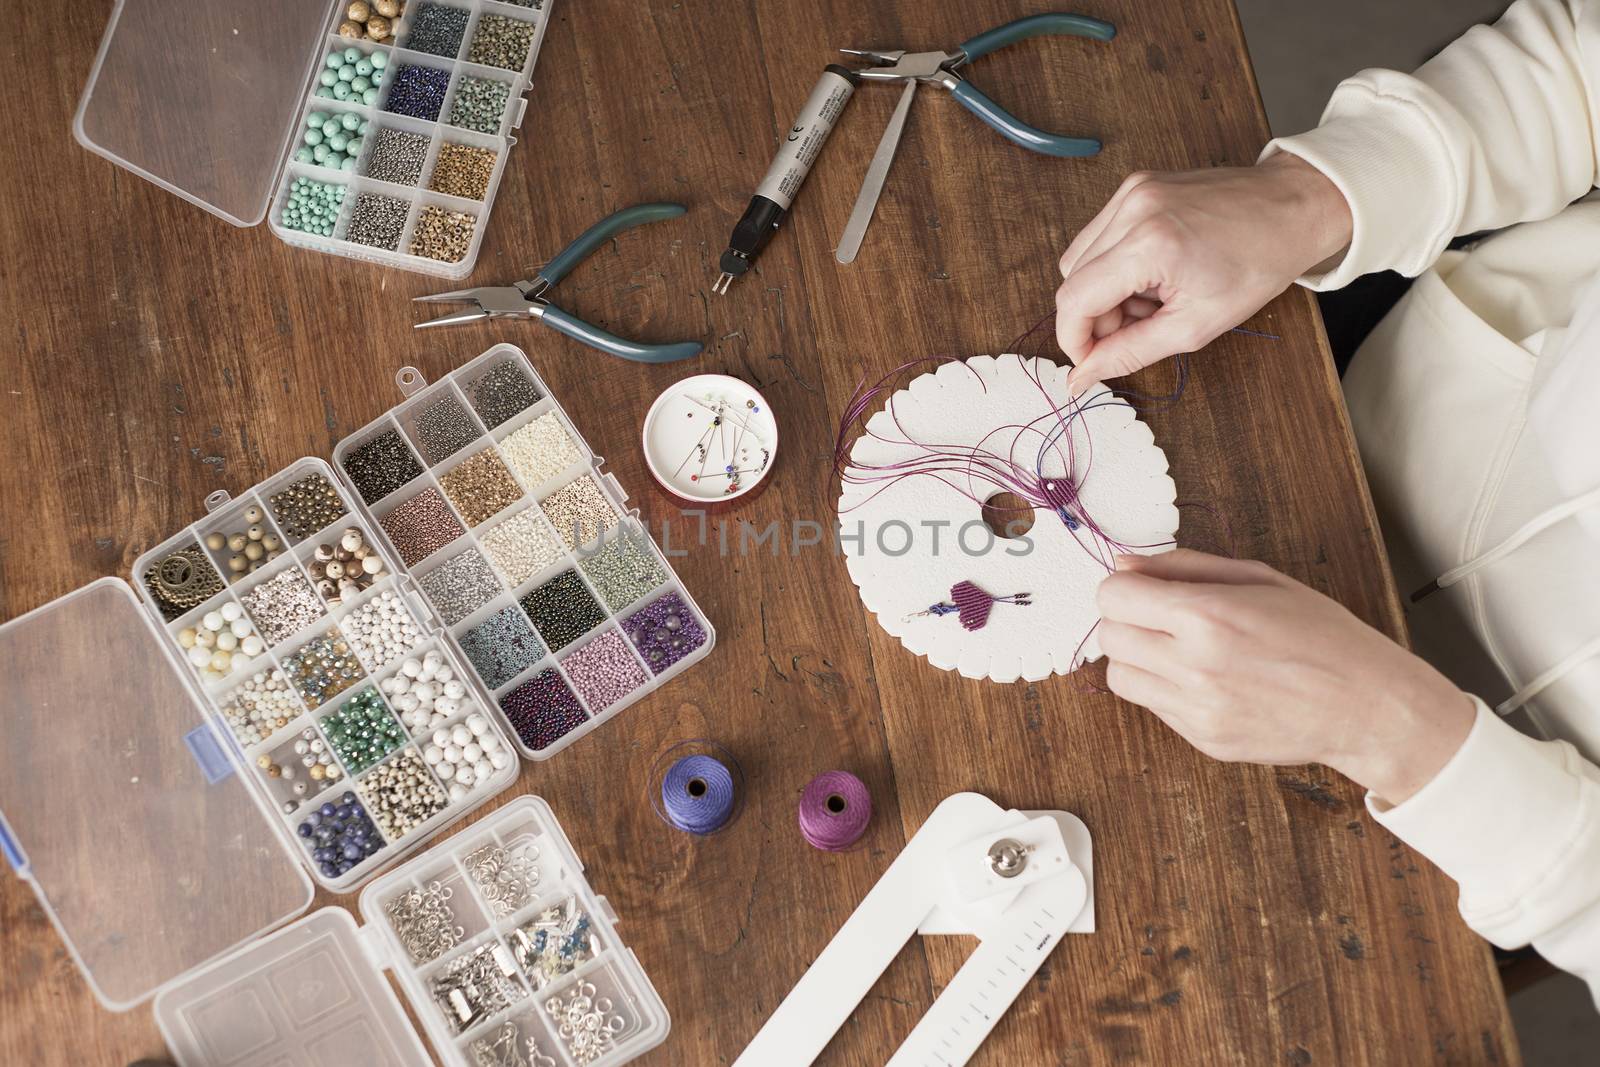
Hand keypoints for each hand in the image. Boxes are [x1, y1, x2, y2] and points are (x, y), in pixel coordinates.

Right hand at [1056, 153, 1352, 395]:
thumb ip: (1129, 353)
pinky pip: (1099, 236)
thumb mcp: (1195, 326)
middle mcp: (1132, 209)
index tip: (1091, 361)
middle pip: (1072, 279)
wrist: (1292, 208)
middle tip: (1137, 328)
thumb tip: (1082, 376)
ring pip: (1080, 258)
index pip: (1074, 300)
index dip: (1074, 340)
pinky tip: (1151, 274)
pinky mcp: (1135, 185)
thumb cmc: (1258, 264)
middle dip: (1094, 316)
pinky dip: (1114, 265)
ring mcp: (1131, 191)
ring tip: (1150, 299)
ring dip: (1103, 291)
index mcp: (1149, 243)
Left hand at [1096, 550, 1473, 803]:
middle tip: (1162, 619)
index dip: (1124, 588)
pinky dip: (1164, 689)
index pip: (1113, 596)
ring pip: (1119, 677)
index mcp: (1207, 615)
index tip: (1144, 590)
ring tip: (1179, 651)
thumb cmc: (1320, 634)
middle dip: (1127, 621)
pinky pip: (1152, 707)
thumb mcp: (1259, 578)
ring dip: (1137, 659)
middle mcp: (1194, 665)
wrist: (1367, 705)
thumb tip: (1125, 565)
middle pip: (1109, 637)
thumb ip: (1184, 567)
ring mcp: (1197, 709)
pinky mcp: (1203, 739)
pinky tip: (1204, 679)